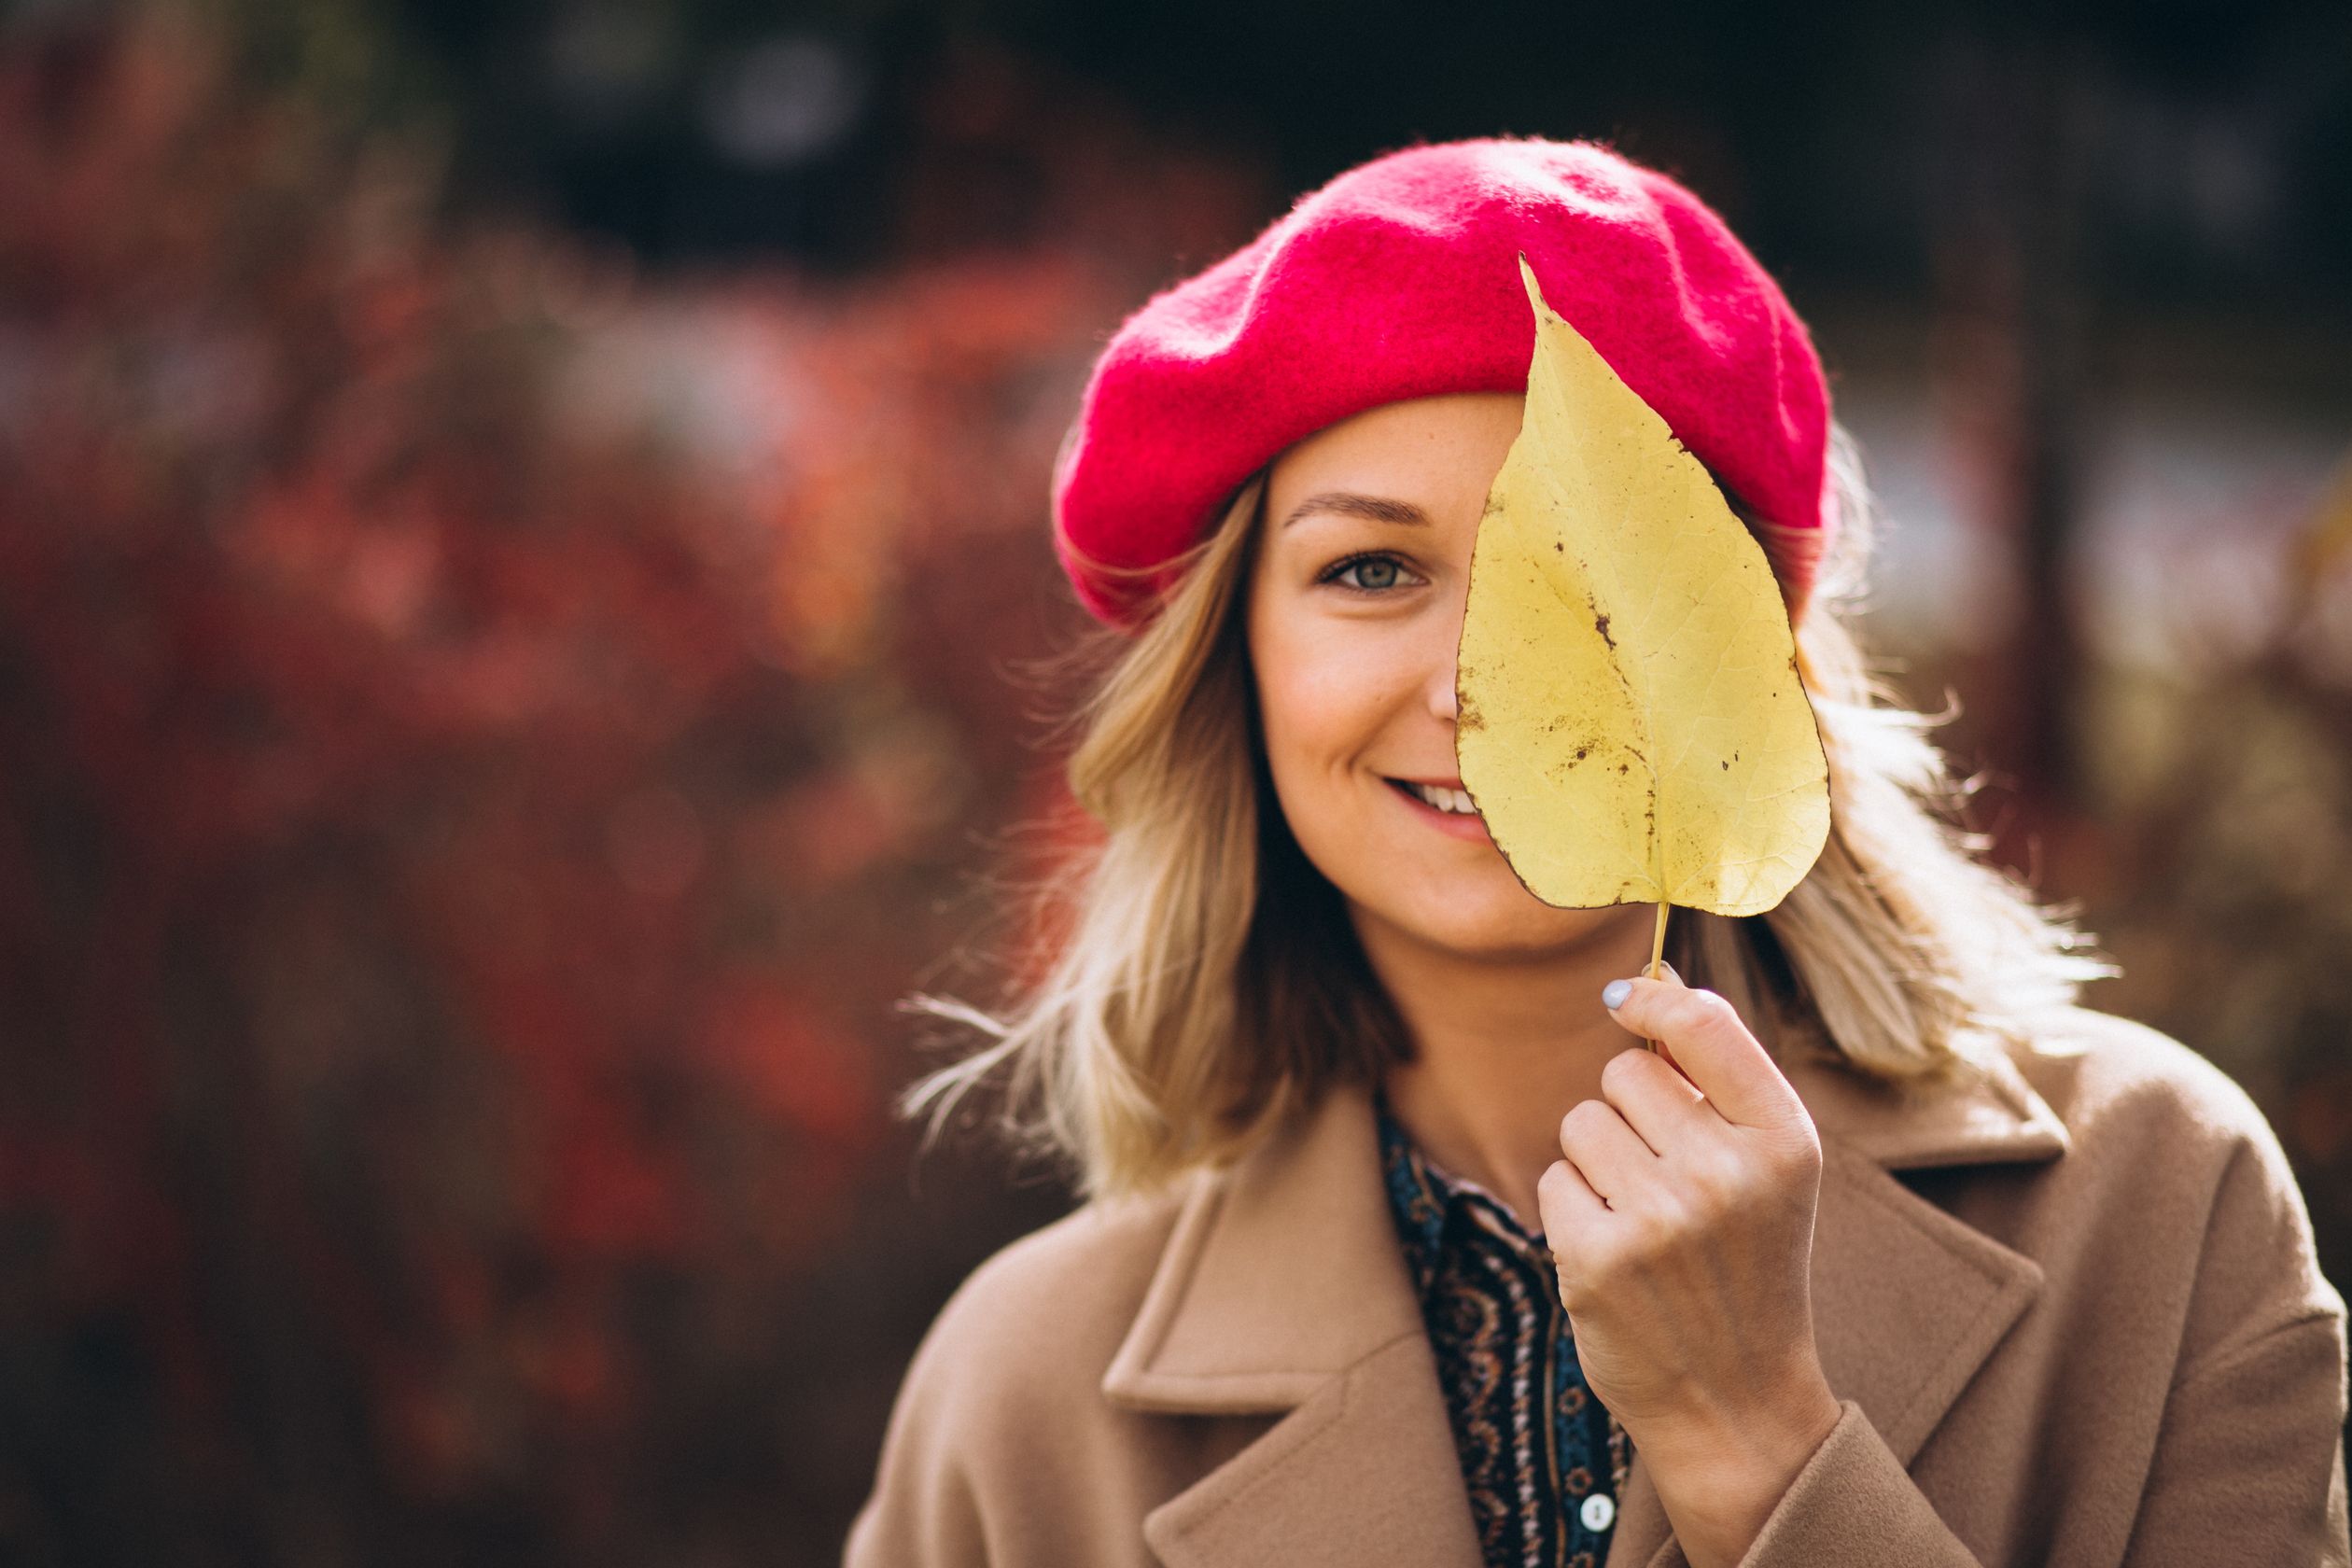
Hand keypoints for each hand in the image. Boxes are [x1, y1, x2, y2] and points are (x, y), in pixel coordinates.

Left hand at [1536, 969, 1842, 1567]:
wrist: (1737, 1398)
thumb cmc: (1746, 1262)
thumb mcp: (1767, 1167)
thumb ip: (1717, 1073)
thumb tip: (1650, 982)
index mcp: (1783, 1140)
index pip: (1703, 1022)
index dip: (1652, 1002)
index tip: (1628, 1004)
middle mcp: (1727, 1173)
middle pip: (1624, 1073)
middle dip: (1629, 1112)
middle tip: (1666, 1179)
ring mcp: (1661, 1218)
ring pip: (1580, 1124)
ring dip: (1597, 1163)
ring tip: (1644, 1220)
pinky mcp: (1599, 1259)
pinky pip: (1553, 1180)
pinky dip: (1572, 1211)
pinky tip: (1615, 1254)